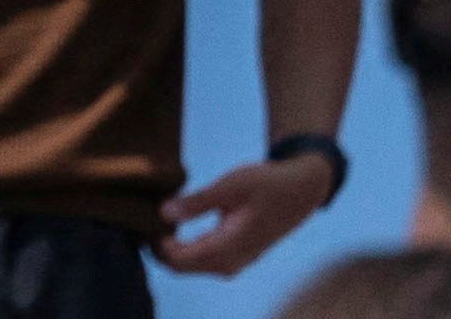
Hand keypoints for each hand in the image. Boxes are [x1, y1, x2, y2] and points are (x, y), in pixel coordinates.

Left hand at [157, 150, 340, 280]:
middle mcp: (228, 264)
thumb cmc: (270, 183)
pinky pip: (200, 261)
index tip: (146, 219)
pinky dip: (185, 248)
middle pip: (179, 267)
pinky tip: (178, 228)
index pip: (177, 260)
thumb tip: (162, 212)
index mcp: (228, 248)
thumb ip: (198, 201)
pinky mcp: (234, 259)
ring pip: (189, 266)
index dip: (156, 242)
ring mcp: (232, 265)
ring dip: (171, 249)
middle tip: (148, 219)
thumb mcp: (234, 184)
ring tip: (161, 221)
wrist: (304, 189)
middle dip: (160, 247)